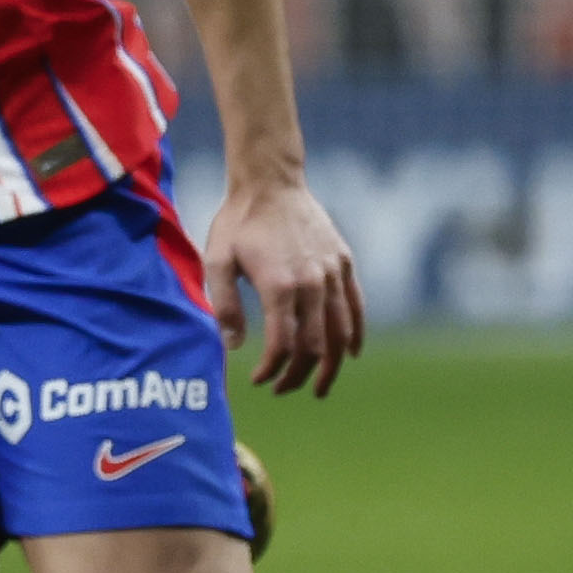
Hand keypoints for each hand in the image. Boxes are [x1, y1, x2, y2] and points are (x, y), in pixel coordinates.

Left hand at [201, 174, 363, 395]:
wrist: (270, 182)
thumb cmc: (238, 222)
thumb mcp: (216, 260)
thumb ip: (224, 305)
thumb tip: (233, 346)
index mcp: (280, 285)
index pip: (283, 344)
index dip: (272, 369)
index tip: (258, 380)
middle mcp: (313, 282)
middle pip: (314, 345)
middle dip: (298, 374)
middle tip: (281, 390)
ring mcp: (333, 273)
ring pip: (340, 332)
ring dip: (330, 365)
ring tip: (317, 387)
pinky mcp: (344, 263)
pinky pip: (356, 307)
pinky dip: (355, 334)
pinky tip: (350, 354)